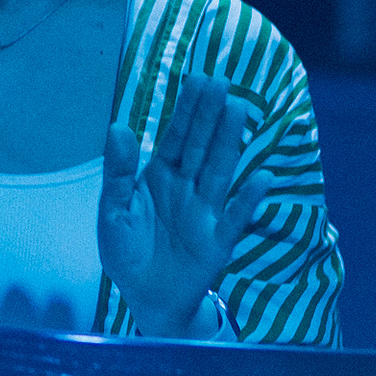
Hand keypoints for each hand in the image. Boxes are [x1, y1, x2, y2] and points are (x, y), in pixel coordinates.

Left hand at [97, 74, 272, 336]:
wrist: (145, 297)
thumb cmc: (127, 250)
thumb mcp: (112, 212)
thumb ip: (117, 173)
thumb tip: (118, 127)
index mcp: (159, 177)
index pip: (176, 137)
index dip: (187, 109)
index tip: (199, 79)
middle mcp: (186, 188)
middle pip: (200, 147)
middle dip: (209, 115)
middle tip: (221, 83)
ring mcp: (205, 213)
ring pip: (219, 172)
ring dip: (229, 142)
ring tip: (239, 110)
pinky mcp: (218, 241)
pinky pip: (235, 218)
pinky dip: (248, 200)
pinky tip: (262, 177)